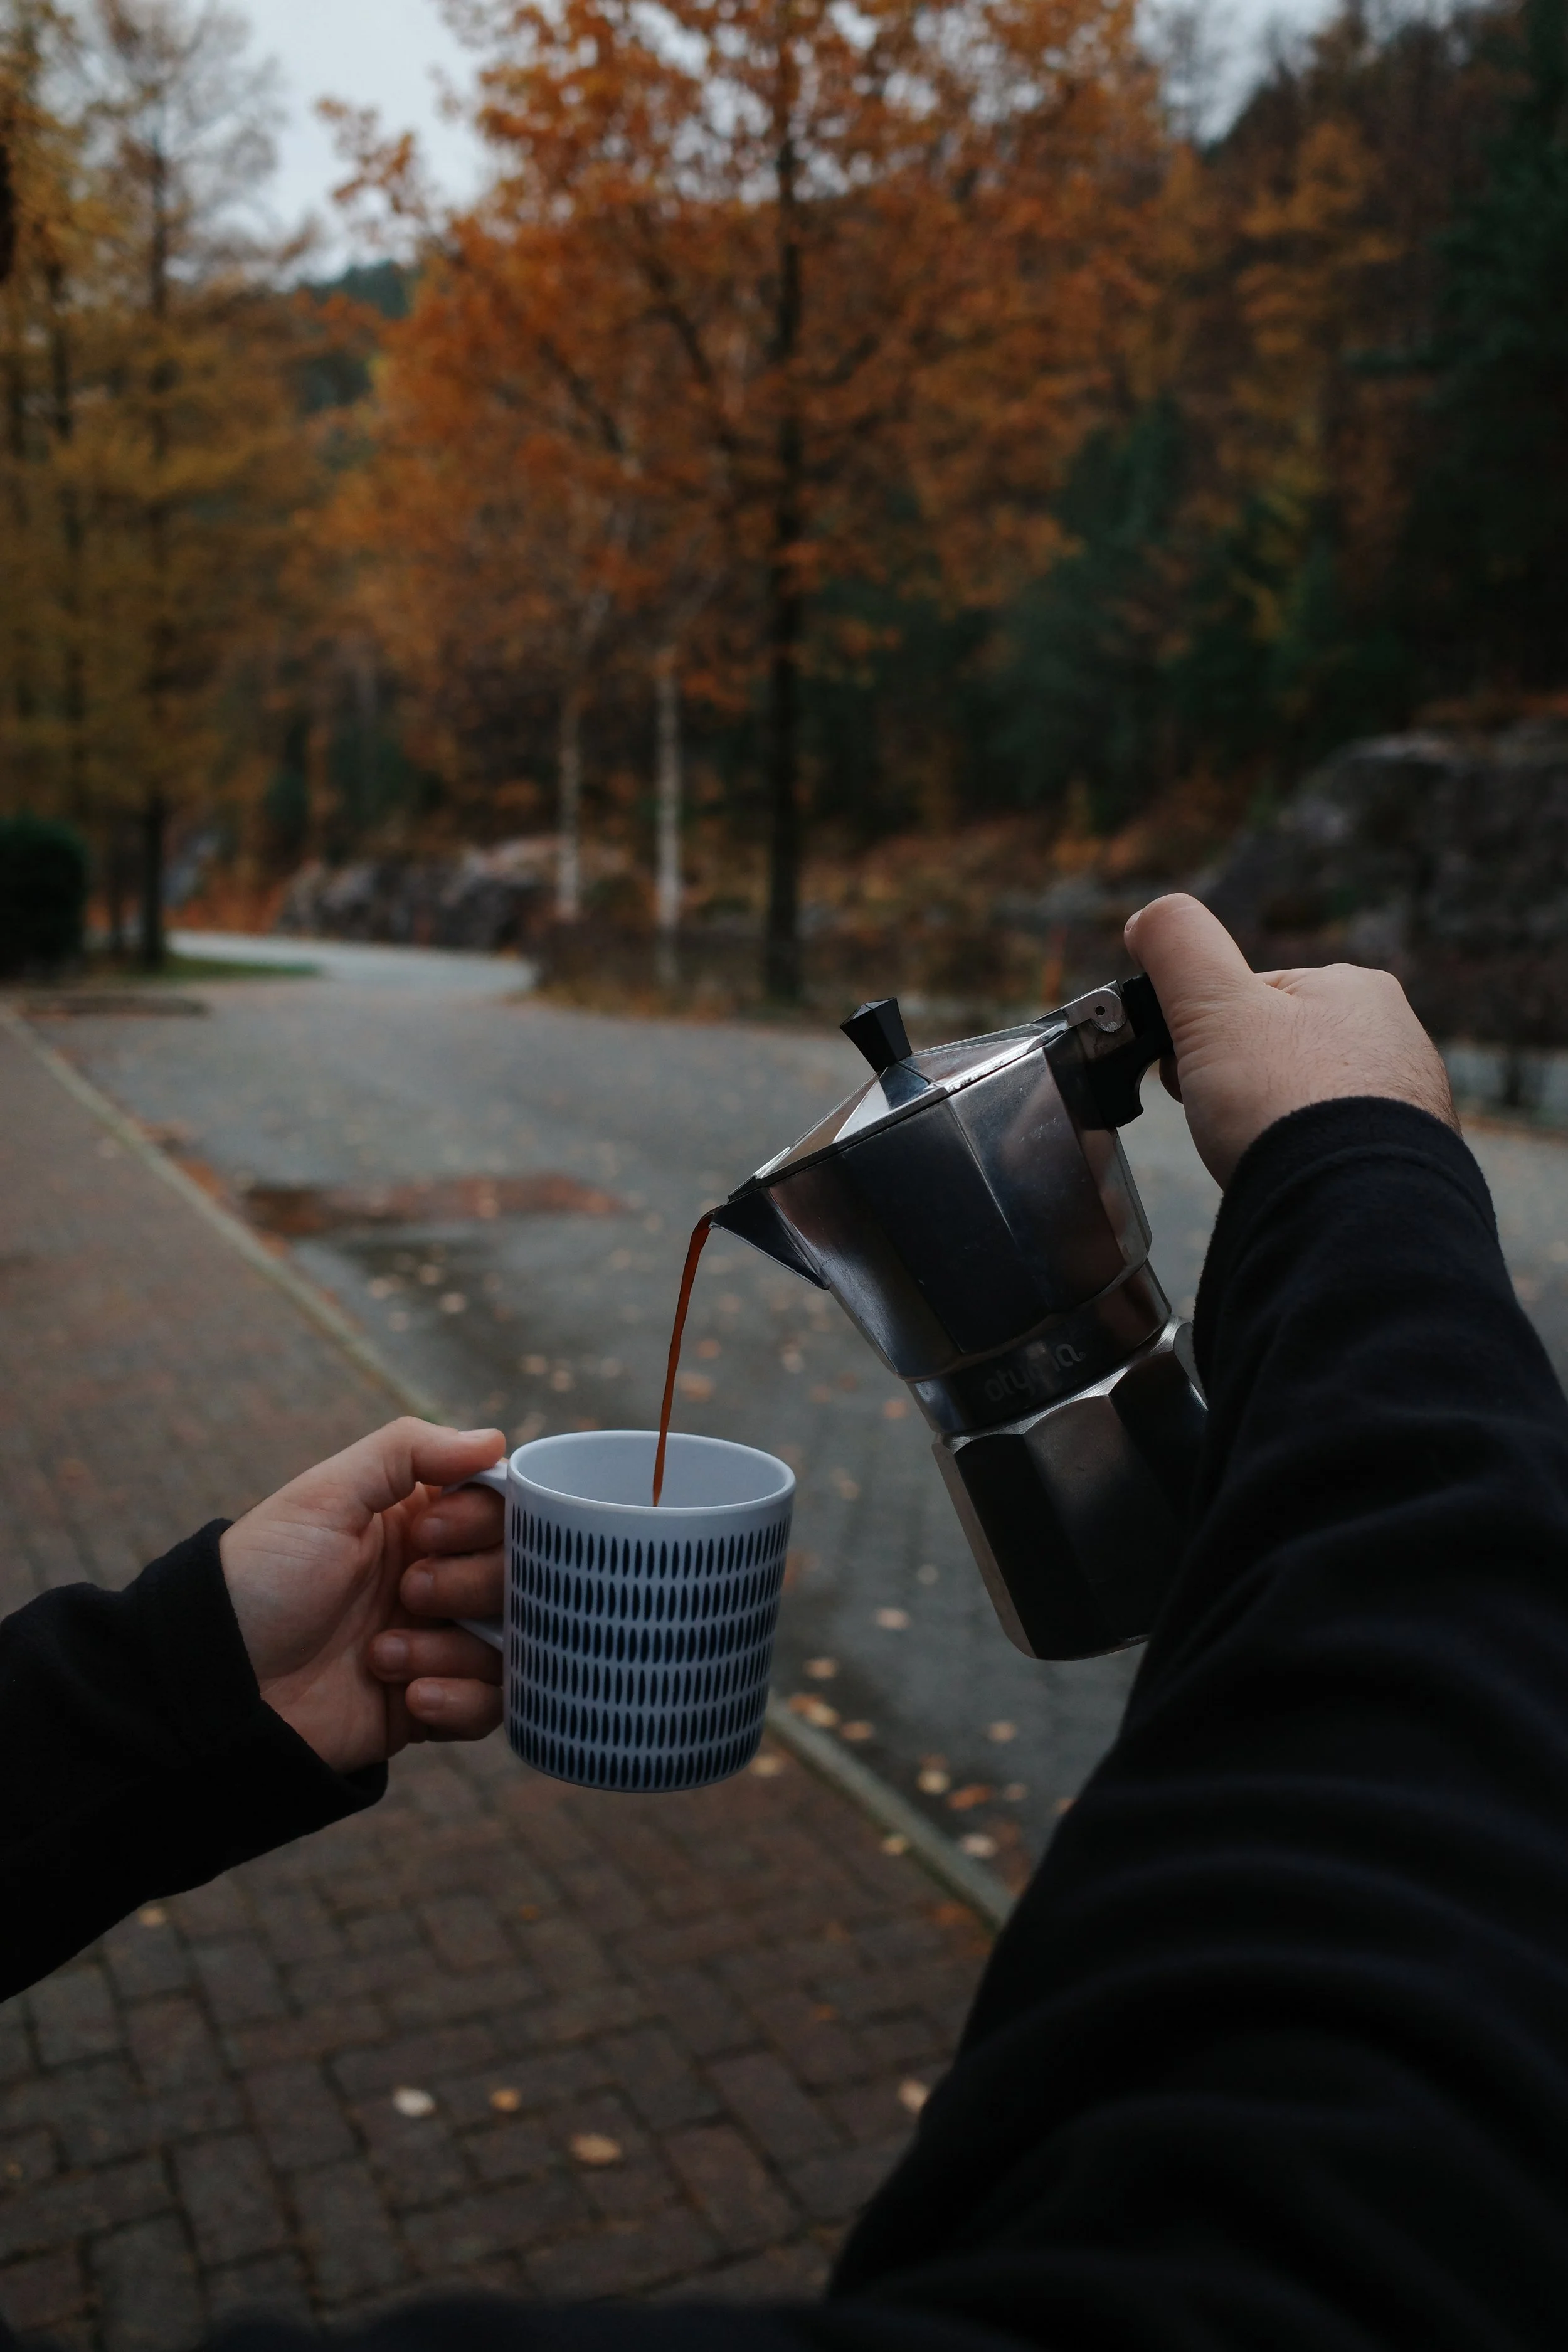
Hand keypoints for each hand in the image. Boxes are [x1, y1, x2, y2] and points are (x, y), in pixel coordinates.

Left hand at [218, 1418, 506, 1774]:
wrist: (218, 1686)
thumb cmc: (262, 1578)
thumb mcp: (324, 1497)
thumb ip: (406, 1452)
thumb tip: (494, 1439)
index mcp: (417, 1522)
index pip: (500, 1509)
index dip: (481, 1522)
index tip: (429, 1534)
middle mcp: (437, 1579)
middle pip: (516, 1575)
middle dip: (467, 1586)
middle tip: (407, 1592)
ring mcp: (437, 1644)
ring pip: (509, 1642)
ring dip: (452, 1648)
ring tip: (381, 1657)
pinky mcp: (430, 1704)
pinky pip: (492, 1706)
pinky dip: (461, 1700)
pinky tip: (410, 1697)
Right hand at [1125, 893, 1457, 1189]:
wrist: (1354, 1210)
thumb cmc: (1286, 1103)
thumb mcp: (1213, 1005)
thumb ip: (1178, 947)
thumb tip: (1152, 916)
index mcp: (1355, 988)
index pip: (1249, 997)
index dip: (1200, 1033)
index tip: (1184, 1072)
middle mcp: (1394, 1038)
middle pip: (1277, 1050)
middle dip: (1235, 1083)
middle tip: (1219, 1117)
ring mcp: (1407, 1105)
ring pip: (1304, 1103)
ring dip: (1269, 1125)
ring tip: (1257, 1154)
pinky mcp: (1408, 1164)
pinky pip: (1334, 1151)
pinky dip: (1304, 1161)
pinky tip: (1291, 1177)